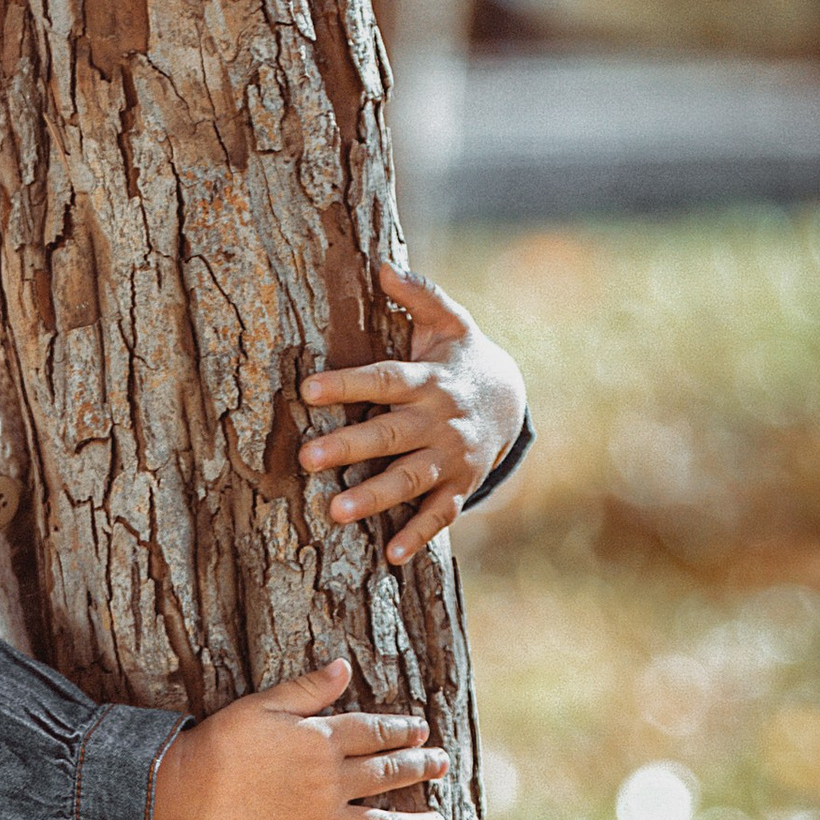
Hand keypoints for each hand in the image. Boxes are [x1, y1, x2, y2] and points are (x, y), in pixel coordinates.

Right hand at [149, 659, 445, 819]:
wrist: (185, 789)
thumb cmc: (221, 742)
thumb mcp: (265, 703)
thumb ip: (309, 688)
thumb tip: (344, 667)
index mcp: (322, 741)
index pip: (375, 733)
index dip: (402, 732)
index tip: (422, 732)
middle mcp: (332, 783)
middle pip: (387, 776)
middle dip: (419, 770)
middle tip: (442, 767)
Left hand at [298, 258, 526, 565]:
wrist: (511, 401)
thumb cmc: (461, 358)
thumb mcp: (448, 323)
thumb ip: (419, 296)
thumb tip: (383, 264)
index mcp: (428, 381)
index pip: (384, 380)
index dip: (347, 385)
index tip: (307, 390)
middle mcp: (438, 421)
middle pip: (389, 435)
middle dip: (350, 447)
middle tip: (307, 458)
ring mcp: (450, 457)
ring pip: (410, 480)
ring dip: (375, 497)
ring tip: (336, 511)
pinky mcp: (458, 486)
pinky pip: (439, 514)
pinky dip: (419, 536)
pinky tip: (392, 556)